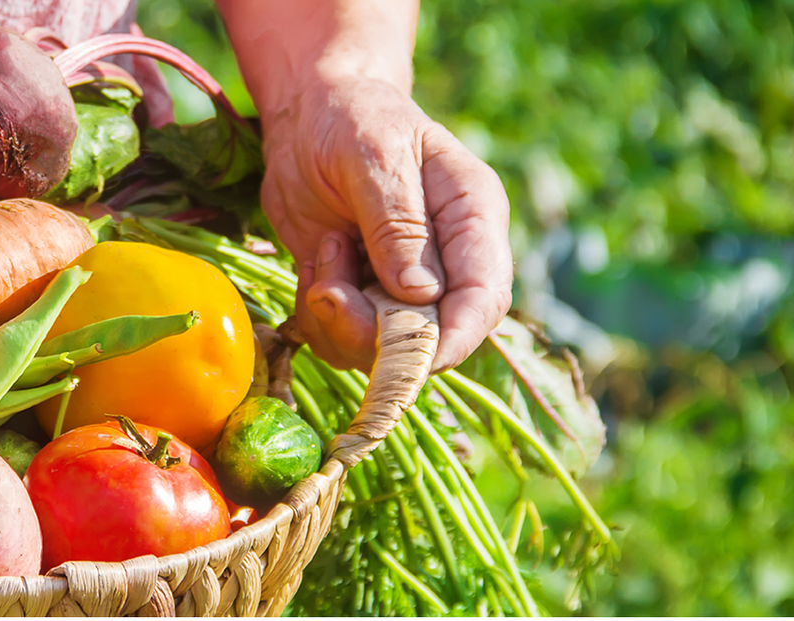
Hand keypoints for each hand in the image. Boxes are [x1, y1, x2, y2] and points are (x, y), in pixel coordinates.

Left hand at [260, 76, 512, 372]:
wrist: (309, 116)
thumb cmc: (352, 118)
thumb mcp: (374, 155)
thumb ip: (397, 222)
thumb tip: (421, 293)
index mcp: (472, 217)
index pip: (485, 297)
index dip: (454, 338)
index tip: (409, 356)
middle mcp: (446, 261)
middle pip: (434, 336)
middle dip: (376, 334)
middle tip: (328, 290)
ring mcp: (401, 284)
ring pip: (382, 347)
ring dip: (339, 321)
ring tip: (325, 253)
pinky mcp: (359, 296)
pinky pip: (342, 339)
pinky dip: (318, 317)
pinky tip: (315, 263)